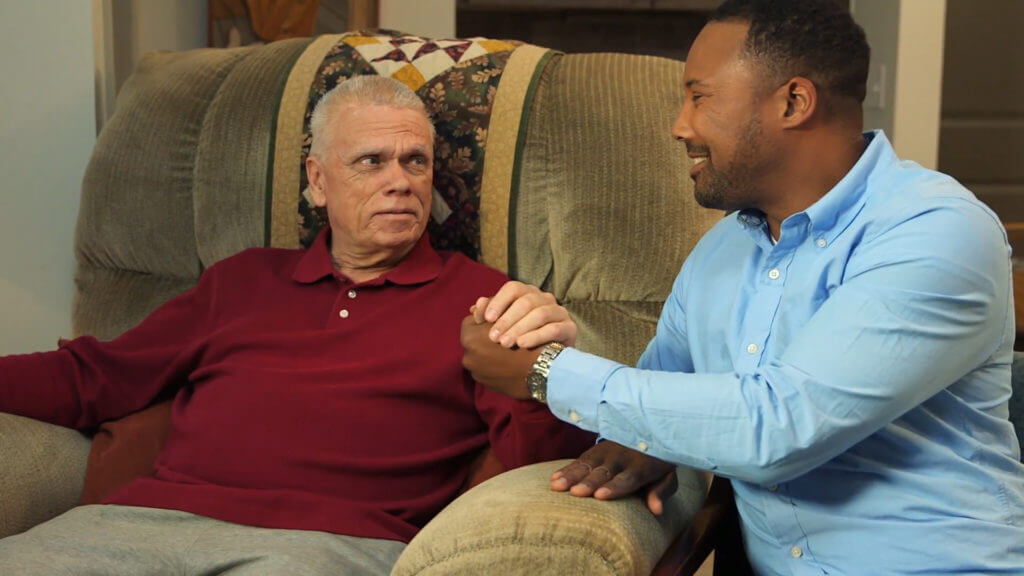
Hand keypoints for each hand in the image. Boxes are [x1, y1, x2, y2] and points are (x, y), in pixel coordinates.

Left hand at [461, 316, 540, 398]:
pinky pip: (488, 369)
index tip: (496, 320)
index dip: (484, 319)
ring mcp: (477, 374)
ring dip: (489, 351)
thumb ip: (488, 308)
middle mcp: (468, 358)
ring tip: (506, 348)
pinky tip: (508, 361)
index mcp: (469, 339)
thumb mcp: (506, 316)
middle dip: (484, 337)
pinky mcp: (488, 385)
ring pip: (480, 356)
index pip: (470, 322)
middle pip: (473, 341)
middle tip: (502, 333)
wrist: (542, 368)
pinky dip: (495, 364)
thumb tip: (478, 303)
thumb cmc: (526, 337)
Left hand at [471, 281, 576, 348]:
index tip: (486, 319)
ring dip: (520, 328)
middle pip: (526, 301)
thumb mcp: (502, 328)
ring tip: (506, 344)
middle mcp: (545, 299)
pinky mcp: (569, 328)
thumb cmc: (520, 340)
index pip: (513, 288)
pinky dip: (537, 336)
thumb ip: (488, 316)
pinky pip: (554, 329)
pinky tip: (522, 345)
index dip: (499, 301)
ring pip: (540, 314)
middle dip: (507, 320)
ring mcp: (559, 312)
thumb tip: (476, 306)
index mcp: (528, 294)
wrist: (546, 363)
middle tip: (493, 338)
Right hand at [550, 441, 677, 515]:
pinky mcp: (595, 450)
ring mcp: (606, 451)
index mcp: (641, 466)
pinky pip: (579, 460)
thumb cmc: (657, 462)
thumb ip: (661, 492)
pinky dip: (566, 469)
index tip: (600, 496)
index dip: (614, 487)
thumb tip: (657, 510)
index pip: (628, 478)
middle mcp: (621, 457)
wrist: (647, 430)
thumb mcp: (667, 476)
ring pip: (587, 464)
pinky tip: (553, 479)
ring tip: (557, 486)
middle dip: (590, 482)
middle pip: (604, 472)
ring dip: (572, 475)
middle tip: (576, 493)